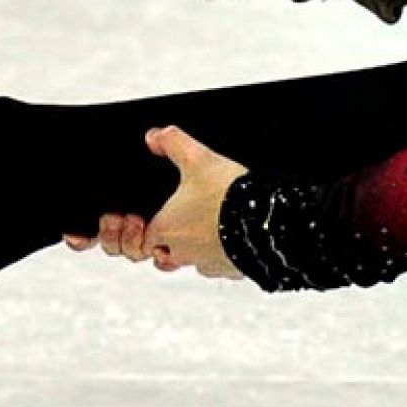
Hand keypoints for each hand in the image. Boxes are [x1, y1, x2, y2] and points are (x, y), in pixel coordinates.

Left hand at [63, 126, 247, 279]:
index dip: (143, 229)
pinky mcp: (230, 269)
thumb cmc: (229, 195)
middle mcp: (182, 251)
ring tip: (208, 226)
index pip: (140, 240)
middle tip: (181, 222)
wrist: (266, 221)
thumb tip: (154, 137)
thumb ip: (173, 142)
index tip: (153, 218)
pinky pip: (219, 266)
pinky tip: (231, 235)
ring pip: (191, 263)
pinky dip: (222, 253)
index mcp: (166, 228)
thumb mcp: (198, 158)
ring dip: (194, 248)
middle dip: (166, 243)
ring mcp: (207, 263)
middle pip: (162, 257)